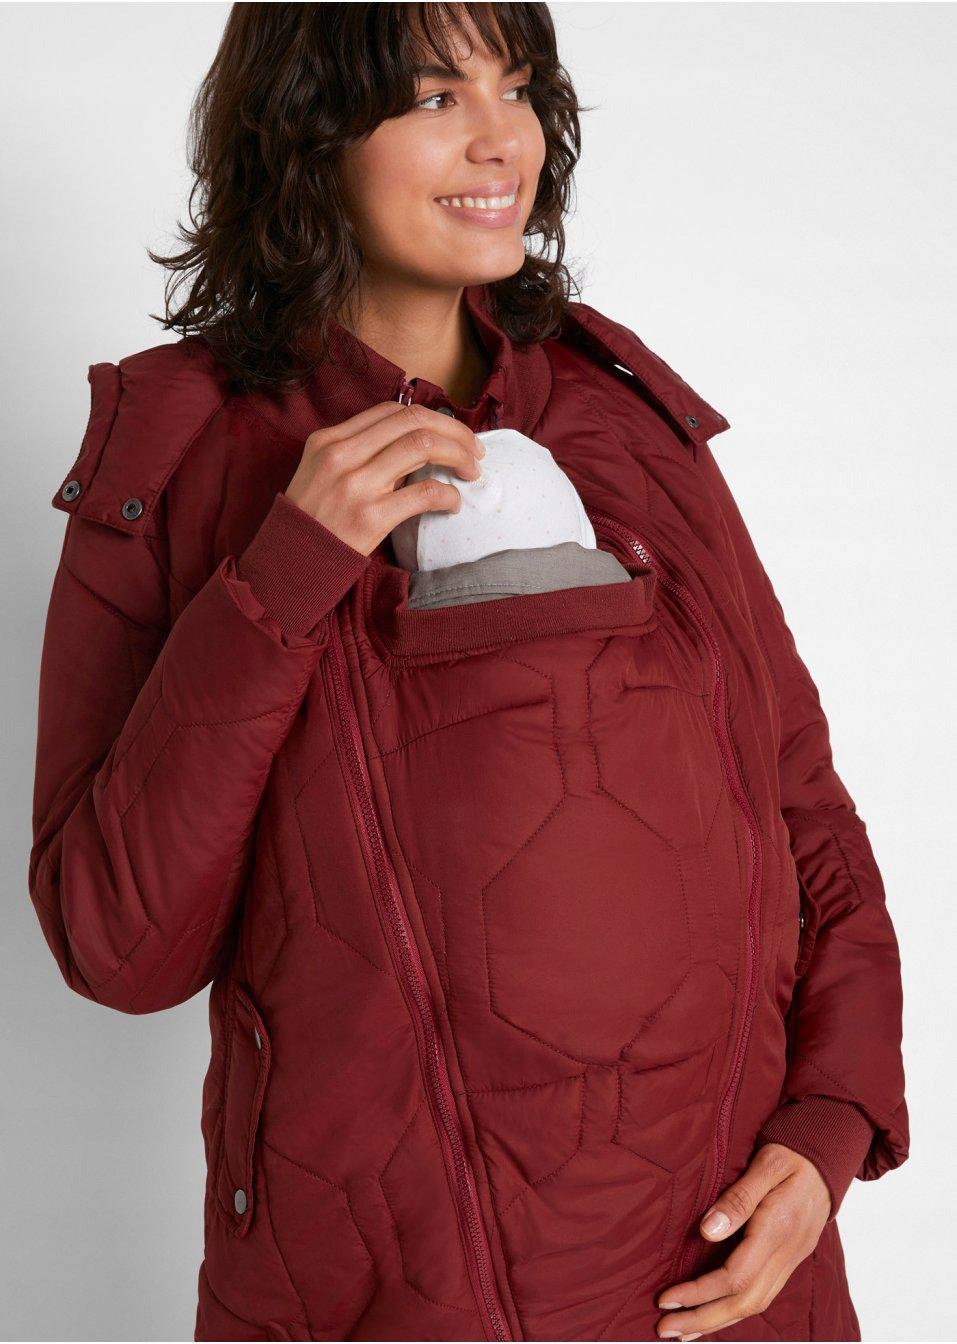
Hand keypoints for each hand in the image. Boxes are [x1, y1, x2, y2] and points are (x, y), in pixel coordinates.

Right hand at [284, 400, 484, 555]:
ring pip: (423, 447)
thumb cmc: (311, 522)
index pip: (392, 411)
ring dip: (458, 455)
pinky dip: (447, 495)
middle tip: (475, 450)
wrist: (289, 565)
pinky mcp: (369, 517)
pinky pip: (424, 493)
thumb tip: (413, 447)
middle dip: (454, 430)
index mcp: (328, 440)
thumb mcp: (321, 473)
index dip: (431, 417)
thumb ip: (357, 454)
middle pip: (414, 421)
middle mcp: (341, 455)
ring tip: (470, 472)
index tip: (451, 433)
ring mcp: (355, 485)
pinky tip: (452, 504)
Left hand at [655, 1143, 830, 1339]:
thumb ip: (738, 1198)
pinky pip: (762, 1295)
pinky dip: (735, 1310)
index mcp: (777, 1230)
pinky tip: (715, 1313)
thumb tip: (706, 1230)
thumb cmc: (792, 1154)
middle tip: (665, 1329)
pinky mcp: (790, 1260)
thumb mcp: (766, 1164)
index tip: (667, 1298)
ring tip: (684, 1332)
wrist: (827, 1157)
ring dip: (717, 1321)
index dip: (699, 1292)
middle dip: (703, 1319)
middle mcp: (787, 1254)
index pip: (735, 1277)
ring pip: (755, 1305)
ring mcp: (791, 1260)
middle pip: (744, 1302)